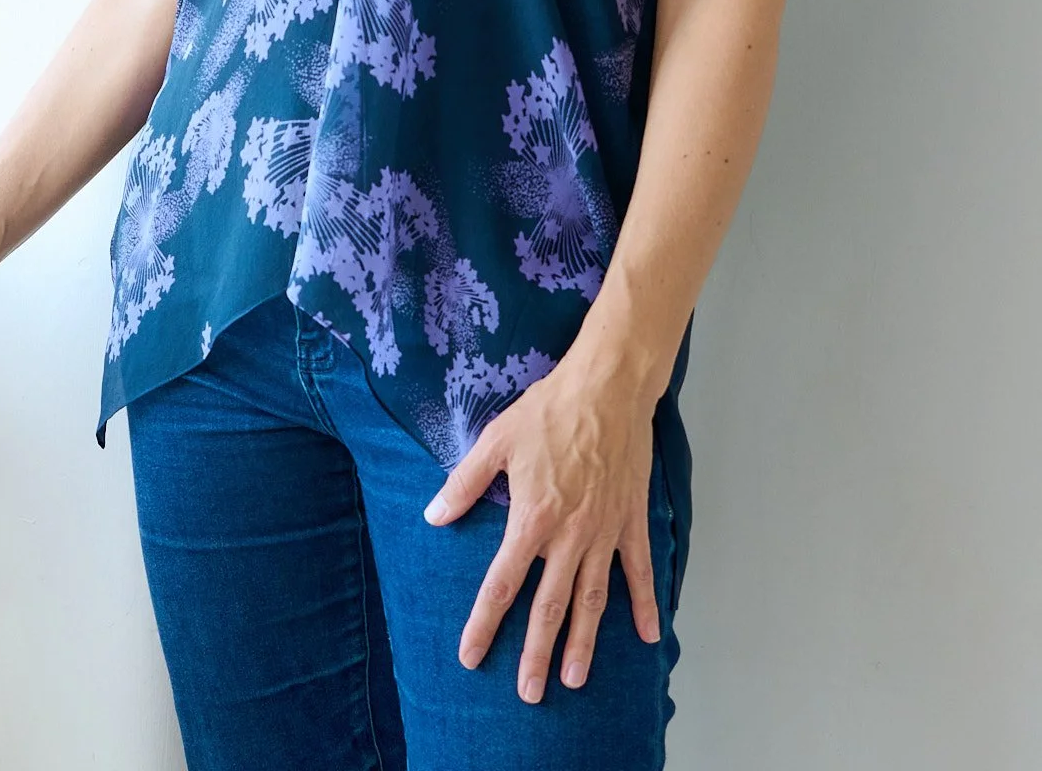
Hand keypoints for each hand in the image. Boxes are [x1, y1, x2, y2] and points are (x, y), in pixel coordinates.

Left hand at [421, 356, 660, 703]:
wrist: (607, 387)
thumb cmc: (548, 410)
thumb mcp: (495, 439)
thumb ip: (464, 482)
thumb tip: (433, 516)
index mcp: (532, 519)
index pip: (502, 584)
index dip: (484, 624)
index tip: (471, 656)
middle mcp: (570, 535)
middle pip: (550, 607)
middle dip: (537, 653)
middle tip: (529, 693)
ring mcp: (604, 531)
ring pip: (593, 600)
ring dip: (585, 643)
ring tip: (576, 679)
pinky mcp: (631, 520)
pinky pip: (638, 570)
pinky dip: (643, 604)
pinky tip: (647, 636)